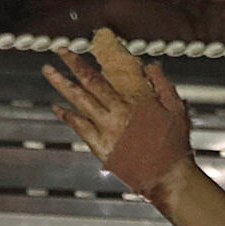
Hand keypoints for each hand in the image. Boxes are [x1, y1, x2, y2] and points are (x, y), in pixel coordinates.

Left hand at [43, 29, 194, 197]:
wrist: (167, 174)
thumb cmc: (174, 143)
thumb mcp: (175, 108)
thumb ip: (163, 85)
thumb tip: (152, 66)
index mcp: (130, 102)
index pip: (97, 77)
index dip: (79, 63)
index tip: (67, 51)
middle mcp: (114, 113)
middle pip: (85, 85)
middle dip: (68, 66)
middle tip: (57, 52)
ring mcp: (105, 130)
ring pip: (78, 103)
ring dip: (61, 85)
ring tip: (49, 72)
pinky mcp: (101, 147)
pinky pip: (79, 128)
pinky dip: (67, 116)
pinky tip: (57, 108)